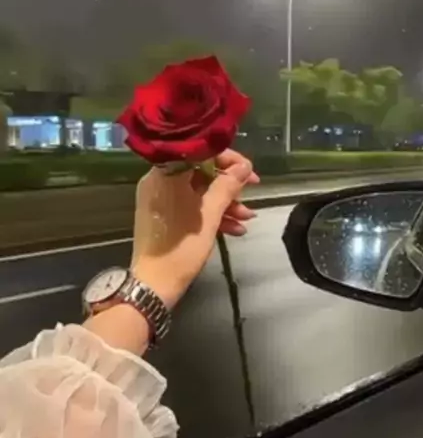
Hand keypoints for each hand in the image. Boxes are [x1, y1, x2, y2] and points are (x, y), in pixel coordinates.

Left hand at [131, 150, 259, 307]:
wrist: (154, 284)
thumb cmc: (182, 247)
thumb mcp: (210, 216)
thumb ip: (227, 187)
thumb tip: (244, 166)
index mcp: (165, 174)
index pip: (200, 152)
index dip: (228, 159)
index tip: (249, 171)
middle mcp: (159, 181)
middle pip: (200, 172)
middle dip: (229, 185)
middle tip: (252, 191)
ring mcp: (160, 199)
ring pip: (198, 191)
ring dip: (224, 202)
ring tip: (248, 217)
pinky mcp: (163, 215)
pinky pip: (190, 205)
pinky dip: (211, 214)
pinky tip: (236, 229)